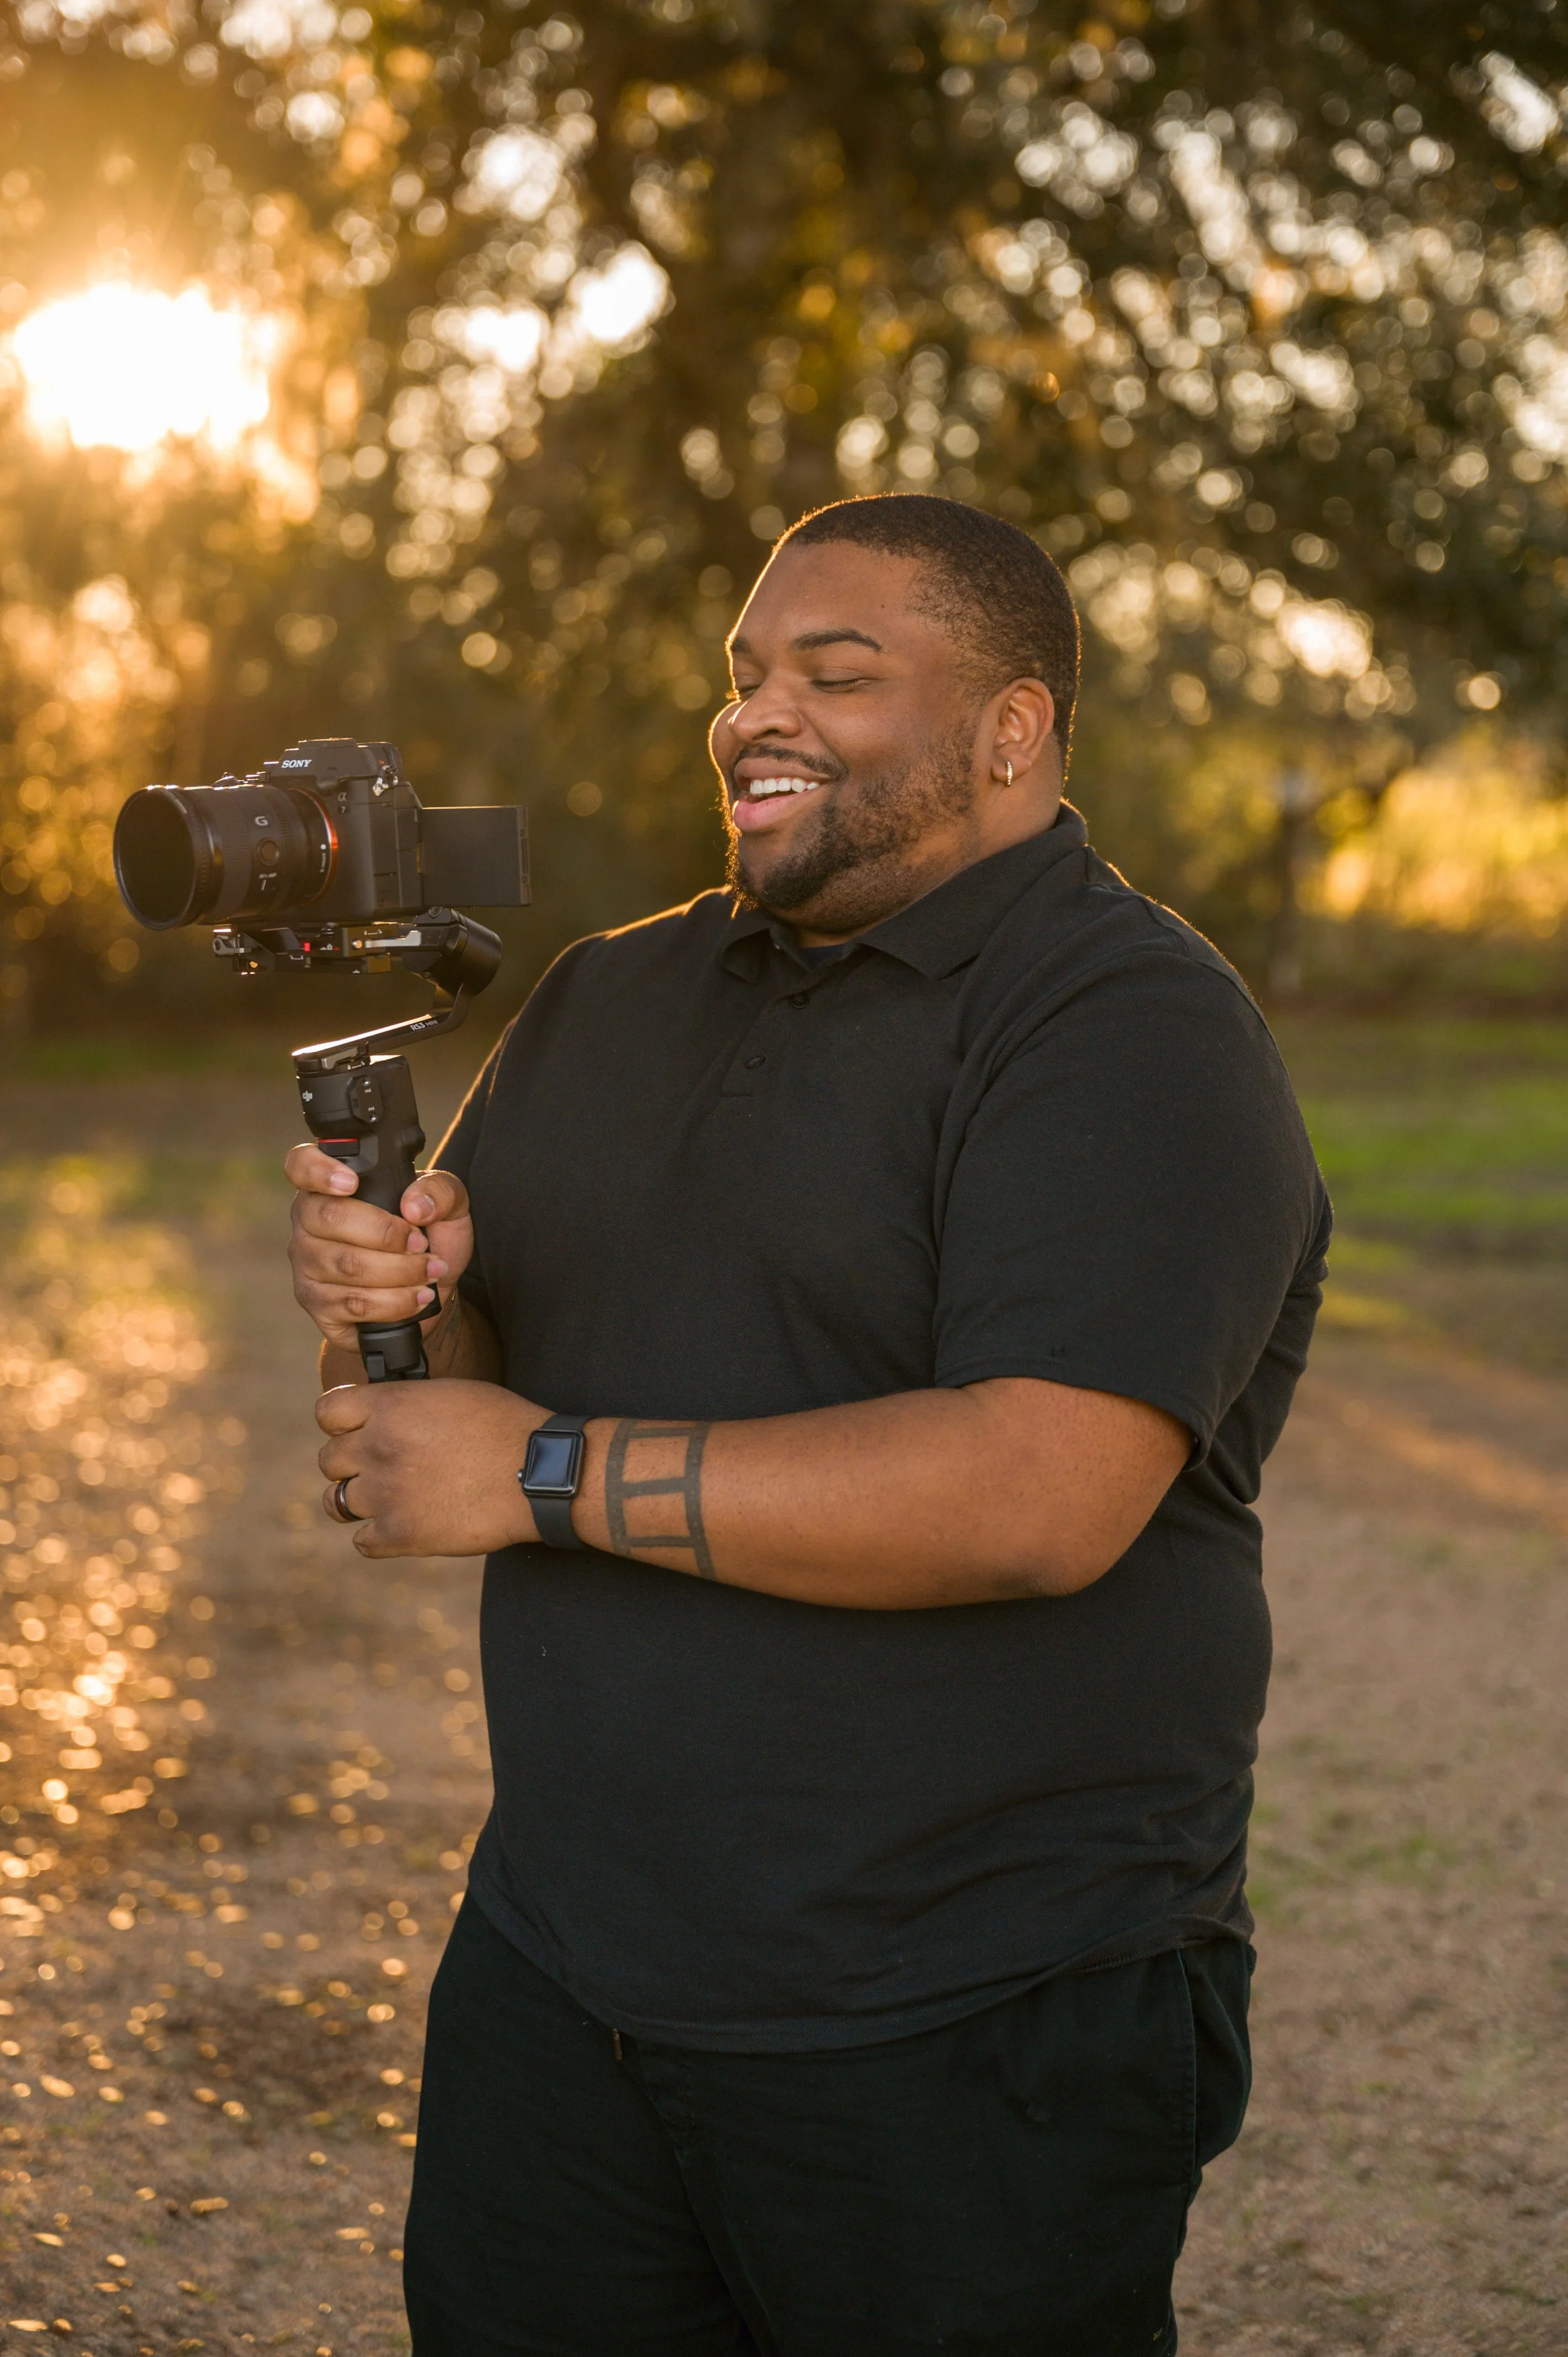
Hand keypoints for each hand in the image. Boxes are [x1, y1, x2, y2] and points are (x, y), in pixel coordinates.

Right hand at [286, 1147, 474, 1351]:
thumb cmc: (429, 1239)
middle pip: (331, 1218)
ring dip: (400, 1271)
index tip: (351, 1182)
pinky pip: (353, 1305)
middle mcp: (308, 1224)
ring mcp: (307, 1267)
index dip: (318, 1170)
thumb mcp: (448, 1207)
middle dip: (387, 1233)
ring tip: (430, 1271)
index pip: (300, 1165)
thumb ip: (440, 1191)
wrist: (430, 1290)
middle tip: (422, 1243)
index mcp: (330, 1187)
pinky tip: (418, 1297)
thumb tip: (414, 1207)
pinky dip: (394, 1302)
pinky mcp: (319, 1307)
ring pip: (347, 1267)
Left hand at [317, 1378, 546, 1556]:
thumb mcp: (451, 1393)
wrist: (538, 1474)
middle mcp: (378, 1447)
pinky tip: (400, 1527)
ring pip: (336, 1502)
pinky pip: (361, 1541)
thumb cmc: (505, 1427)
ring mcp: (385, 1493)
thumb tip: (380, 1413)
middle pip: (328, 1460)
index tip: (355, 1430)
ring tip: (386, 1499)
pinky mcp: (399, 1534)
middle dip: (351, 1464)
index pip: (327, 1412)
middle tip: (381, 1468)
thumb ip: (405, 1403)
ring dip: (358, 1501)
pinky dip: (377, 1538)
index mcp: (390, 1406)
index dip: (341, 1423)